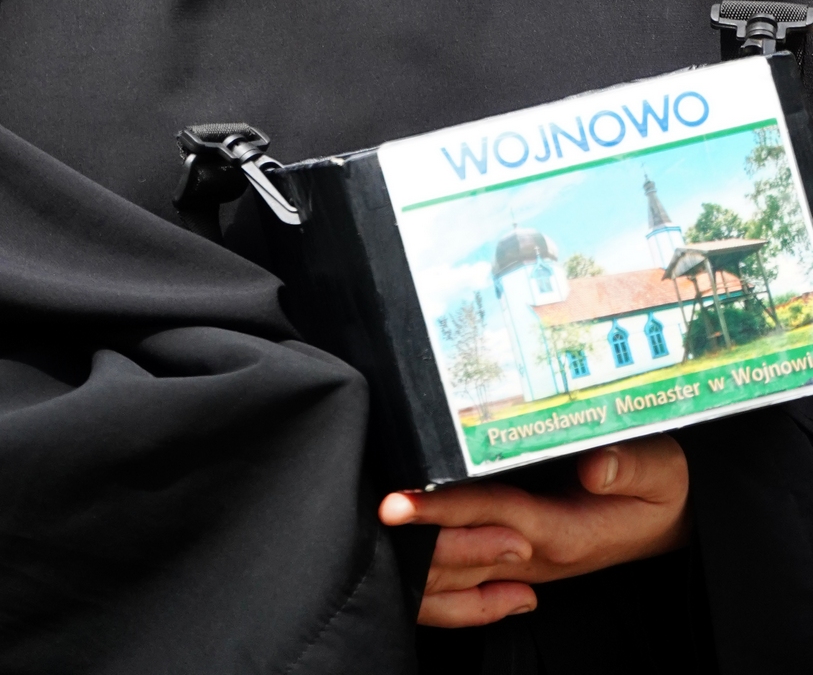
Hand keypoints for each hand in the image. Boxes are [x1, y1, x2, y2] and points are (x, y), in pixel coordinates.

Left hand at [378, 435, 690, 628]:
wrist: (672, 524)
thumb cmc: (662, 491)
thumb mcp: (663, 472)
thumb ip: (630, 464)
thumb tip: (594, 464)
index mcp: (566, 529)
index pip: (493, 515)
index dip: (444, 508)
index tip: (398, 500)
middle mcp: (537, 551)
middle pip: (462, 550)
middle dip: (414, 533)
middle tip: (366, 506)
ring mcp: (525, 559)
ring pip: (459, 570)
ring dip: (418, 550)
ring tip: (375, 520)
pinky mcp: (520, 555)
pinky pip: (469, 574)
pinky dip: (437, 565)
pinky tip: (408, 541)